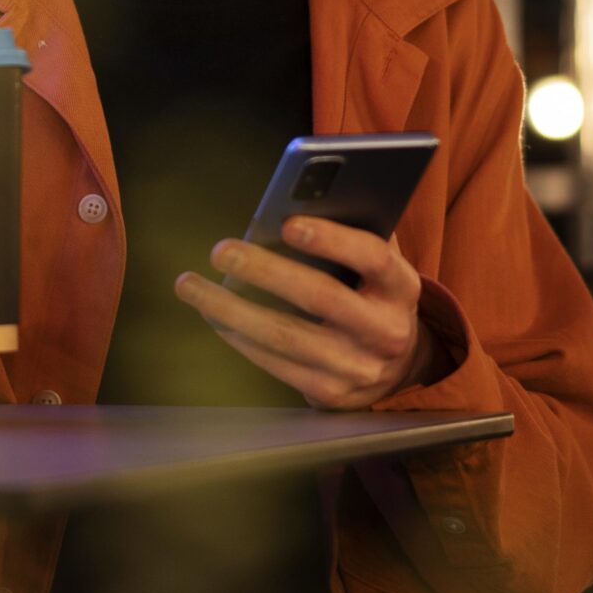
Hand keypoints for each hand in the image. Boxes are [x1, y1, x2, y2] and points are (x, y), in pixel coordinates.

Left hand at [174, 218, 442, 410]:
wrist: (399, 368)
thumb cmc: (374, 294)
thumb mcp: (378, 265)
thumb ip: (354, 231)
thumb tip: (300, 198)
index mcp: (401, 287)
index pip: (373, 258)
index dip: (332, 240)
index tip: (287, 223)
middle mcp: (385, 331)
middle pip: (321, 298)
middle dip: (266, 271)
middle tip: (221, 250)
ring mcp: (357, 368)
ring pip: (286, 336)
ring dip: (232, 309)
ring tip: (191, 284)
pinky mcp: (329, 394)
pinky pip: (274, 364)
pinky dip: (238, 336)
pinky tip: (212, 314)